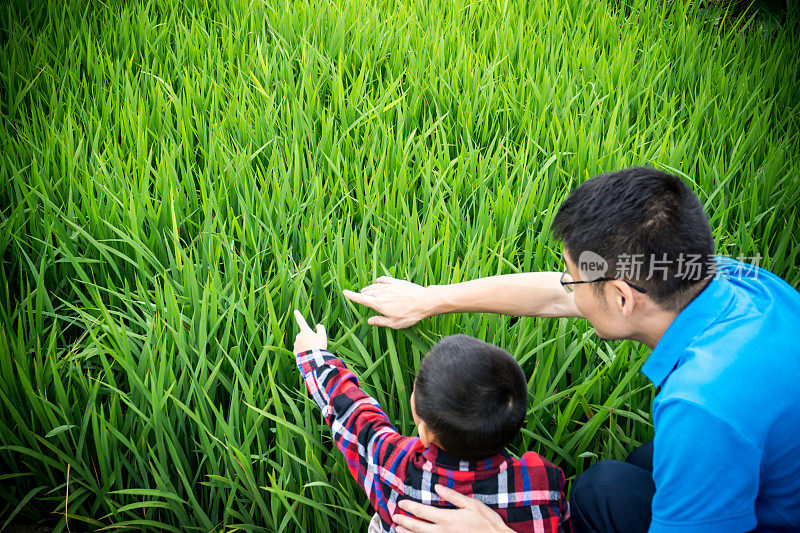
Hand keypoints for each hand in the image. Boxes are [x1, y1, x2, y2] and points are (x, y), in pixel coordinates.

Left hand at [293, 310, 326, 352]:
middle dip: (308, 338)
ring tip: (312, 350)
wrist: (314, 360)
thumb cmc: (319, 346)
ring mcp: (296, 344)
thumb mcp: (323, 336)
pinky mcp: (294, 351)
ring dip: (305, 345)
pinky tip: (308, 354)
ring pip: (301, 342)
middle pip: (303, 335)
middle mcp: (298, 336)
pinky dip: (303, 351)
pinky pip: (299, 350)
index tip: (295, 311)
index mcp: (305, 331)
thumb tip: (317, 325)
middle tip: (315, 344)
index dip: (298, 315)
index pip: (301, 321)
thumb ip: (321, 328)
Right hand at [342, 276, 431, 328]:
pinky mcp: (397, 282)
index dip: (351, 296)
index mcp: (378, 304)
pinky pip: (384, 279)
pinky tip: (379, 282)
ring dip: (369, 288)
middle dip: (362, 294)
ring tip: (368, 291)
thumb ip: (380, 321)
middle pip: (367, 291)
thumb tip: (370, 321)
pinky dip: (378, 281)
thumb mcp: (394, 323)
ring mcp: (389, 286)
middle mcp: (381, 293)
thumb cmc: (410, 314)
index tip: (344, 292)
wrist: (424, 301)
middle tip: (360, 296)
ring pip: (374, 286)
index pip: (361, 299)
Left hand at [392, 484, 512, 532]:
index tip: (401, 503)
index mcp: (447, 518)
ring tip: (397, 529)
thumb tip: (437, 488)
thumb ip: (453, 497)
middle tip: (394, 517)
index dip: (409, 507)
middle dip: (404, 521)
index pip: (422, 512)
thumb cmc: (487, 523)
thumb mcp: (472, 505)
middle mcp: (442, 531)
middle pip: (417, 527)